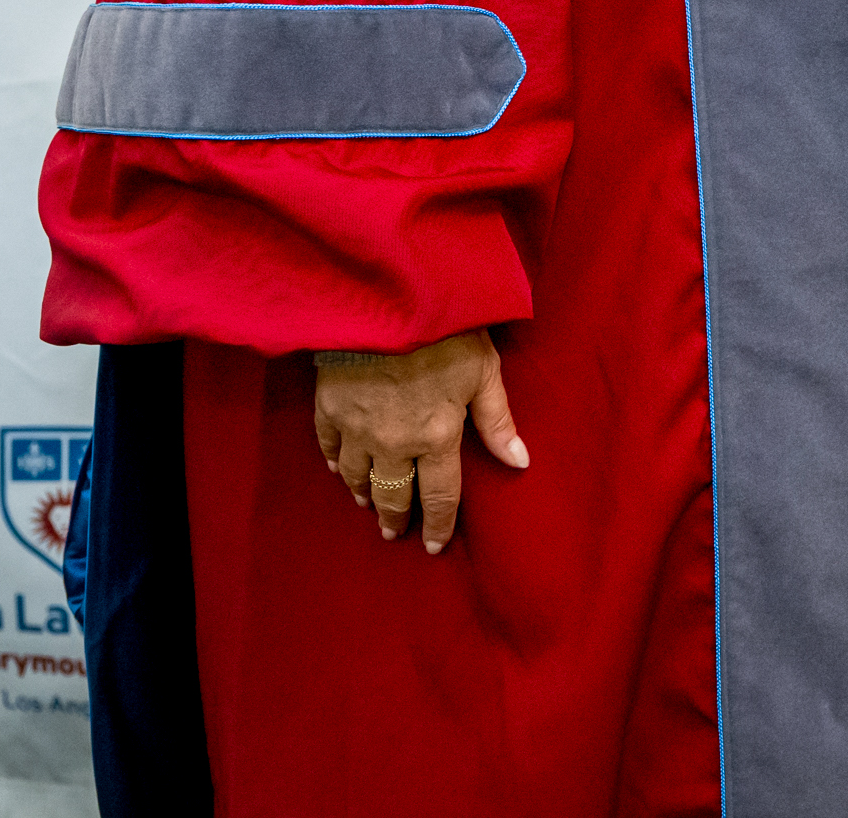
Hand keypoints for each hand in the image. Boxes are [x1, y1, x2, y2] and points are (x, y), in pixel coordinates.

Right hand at [310, 329, 527, 552]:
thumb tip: (519, 462)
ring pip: (357, 476)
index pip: (439, 497)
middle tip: (394, 532)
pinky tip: (337, 468)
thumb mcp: (483, 371)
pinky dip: (334, 461)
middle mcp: (394, 443)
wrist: (385, 302)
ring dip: (364, 493)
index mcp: (436, 438)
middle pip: (393, 494)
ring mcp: (357, 428)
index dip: (437, 526)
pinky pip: (328, 446)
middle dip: (395, 517)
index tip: (433, 546)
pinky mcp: (329, 408)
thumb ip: (497, 420)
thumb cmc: (445, 332)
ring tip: (368, 504)